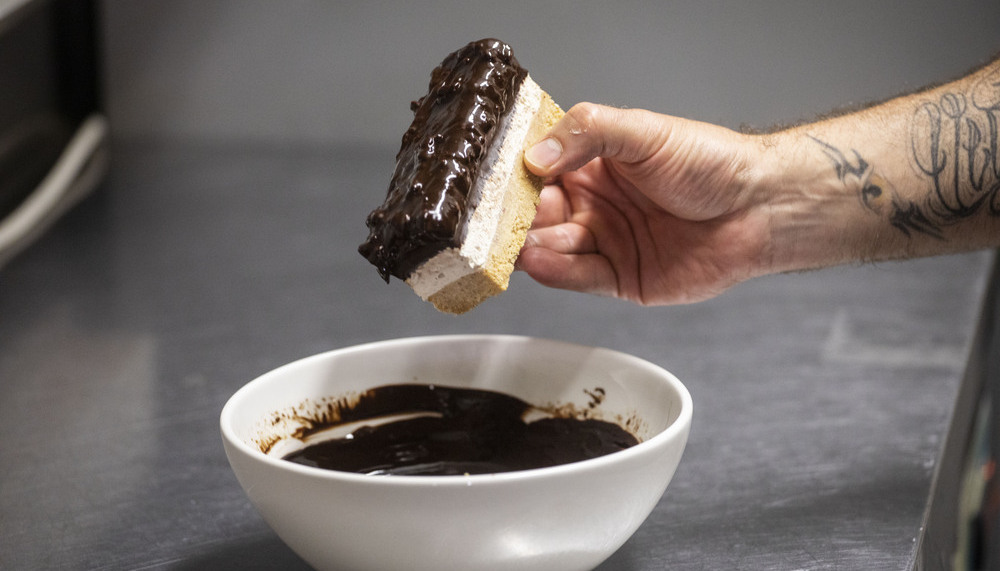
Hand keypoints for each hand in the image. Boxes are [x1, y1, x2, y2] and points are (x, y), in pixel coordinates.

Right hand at [518, 103, 772, 304]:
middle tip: (494, 221)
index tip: (492, 180)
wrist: (760, 208)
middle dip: (515, 218)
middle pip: (536, 215)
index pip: (538, 171)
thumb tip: (536, 155)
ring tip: (514, 243)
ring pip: (551, 248)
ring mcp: (604, 242)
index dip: (515, 176)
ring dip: (530, 245)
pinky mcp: (619, 277)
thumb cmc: (711, 163)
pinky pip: (577, 277)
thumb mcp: (643, 132)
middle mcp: (593, 204)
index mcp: (592, 165)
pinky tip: (538, 260)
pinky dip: (554, 271)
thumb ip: (588, 134)